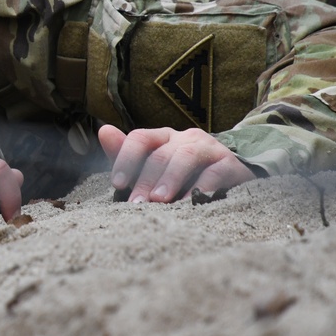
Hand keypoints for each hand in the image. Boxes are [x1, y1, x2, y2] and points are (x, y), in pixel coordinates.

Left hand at [98, 125, 253, 202]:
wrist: (232, 177)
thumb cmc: (183, 175)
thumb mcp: (152, 166)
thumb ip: (126, 153)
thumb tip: (103, 131)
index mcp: (163, 137)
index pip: (140, 138)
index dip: (126, 159)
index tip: (117, 184)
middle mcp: (185, 138)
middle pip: (161, 153)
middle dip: (146, 179)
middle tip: (136, 204)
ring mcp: (209, 148)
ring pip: (186, 157)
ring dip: (170, 179)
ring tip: (160, 201)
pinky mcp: (230, 163)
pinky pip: (215, 172)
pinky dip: (201, 187)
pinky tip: (190, 202)